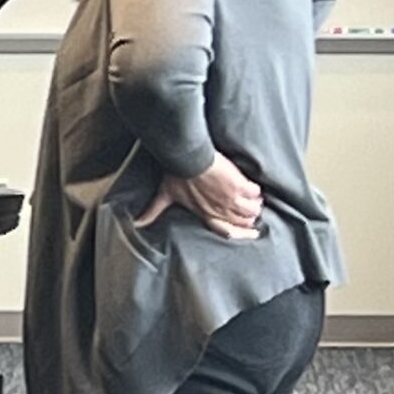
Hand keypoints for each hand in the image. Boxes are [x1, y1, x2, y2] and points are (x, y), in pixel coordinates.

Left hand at [135, 154, 264, 239]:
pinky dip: (256, 191)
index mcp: (205, 214)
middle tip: (251, 211)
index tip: (251, 233)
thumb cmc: (177, 176)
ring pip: (252, 210)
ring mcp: (231, 199)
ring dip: (254, 205)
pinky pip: (255, 193)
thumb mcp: (165, 196)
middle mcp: (221, 210)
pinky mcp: (240, 186)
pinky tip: (253, 187)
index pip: (226, 231)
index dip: (240, 234)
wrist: (189, 159)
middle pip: (242, 221)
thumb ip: (153, 211)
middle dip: (248, 218)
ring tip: (253, 199)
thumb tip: (137, 223)